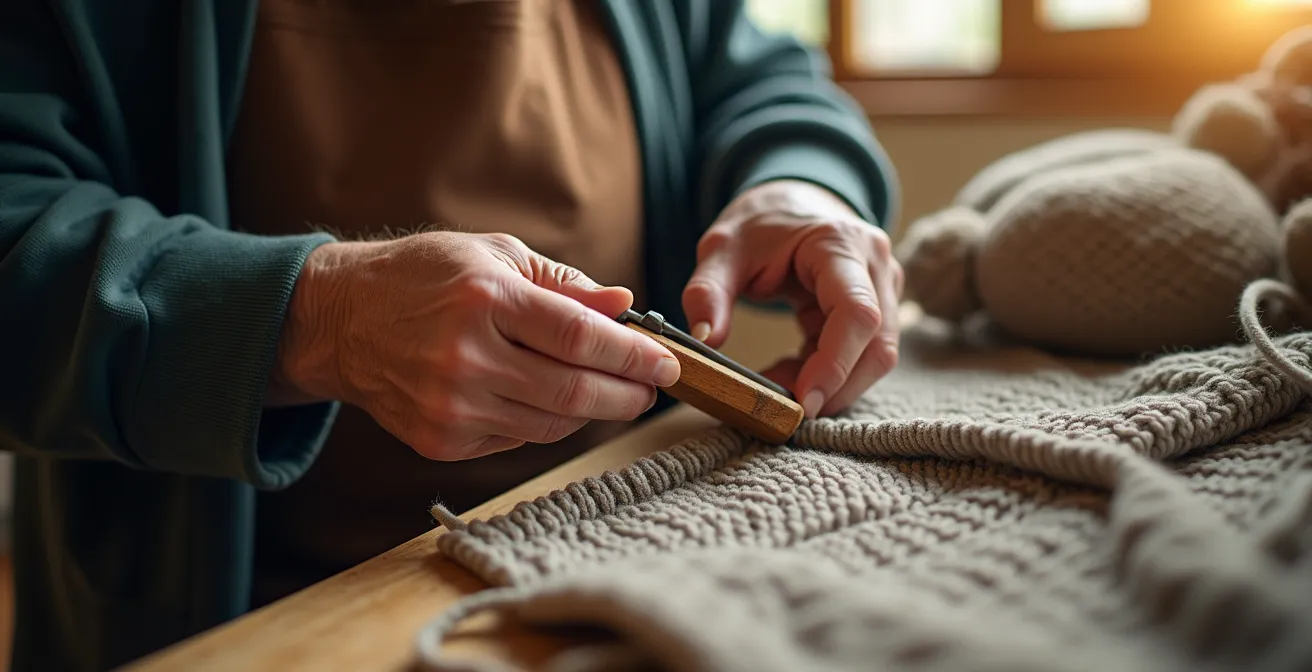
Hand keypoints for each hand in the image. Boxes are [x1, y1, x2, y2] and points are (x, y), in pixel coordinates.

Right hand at [272, 231, 680, 460]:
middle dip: (628, 393)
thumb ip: (563, 283)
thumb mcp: (493, 255)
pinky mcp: (441, 441)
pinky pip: (518, 439)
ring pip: (552, 425)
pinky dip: (547, 422)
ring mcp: (451, 406)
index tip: (668, 361)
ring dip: (594, 411)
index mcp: (485, 298)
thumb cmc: (424, 277)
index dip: (634, 354)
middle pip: (574, 392)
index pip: (580, 338)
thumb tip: (625, 305)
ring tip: (612, 391)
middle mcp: (466, 357)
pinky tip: (551, 399)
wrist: (341, 321)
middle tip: (653, 387)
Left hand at [682, 180, 902, 418]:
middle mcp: (875, 265)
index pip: (857, 313)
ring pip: (877, 355)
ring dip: (832, 385)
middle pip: (878, 345)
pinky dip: (827, 374)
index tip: (801, 402)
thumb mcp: (721, 248)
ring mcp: (883, 287)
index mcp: (840, 244)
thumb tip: (705, 340)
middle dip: (836, 387)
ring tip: (778, 389)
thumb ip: (707, 291)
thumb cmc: (758, 224)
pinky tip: (790, 376)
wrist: (788, 202)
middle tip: (785, 411)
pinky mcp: (878, 307)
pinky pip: (862, 353)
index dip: (835, 364)